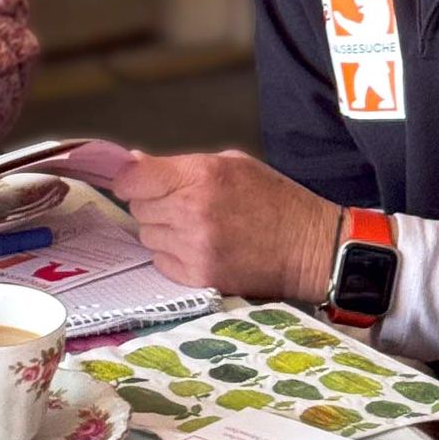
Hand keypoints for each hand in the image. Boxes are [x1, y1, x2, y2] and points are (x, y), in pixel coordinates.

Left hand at [111, 149, 336, 299]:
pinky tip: (199, 247)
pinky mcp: (199, 276)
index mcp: (201, 175)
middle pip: (139, 207)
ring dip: (163, 230)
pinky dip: (172, 255)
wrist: (309, 247)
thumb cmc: (275, 200)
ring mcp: (194, 246)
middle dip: (153, 203)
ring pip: (147, 235)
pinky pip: (161, 262)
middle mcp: (192, 210)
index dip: (128, 180)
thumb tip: (136, 163)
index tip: (133, 182)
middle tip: (181, 204)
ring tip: (195, 227)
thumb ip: (183, 164)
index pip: (134, 178)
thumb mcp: (233, 164)